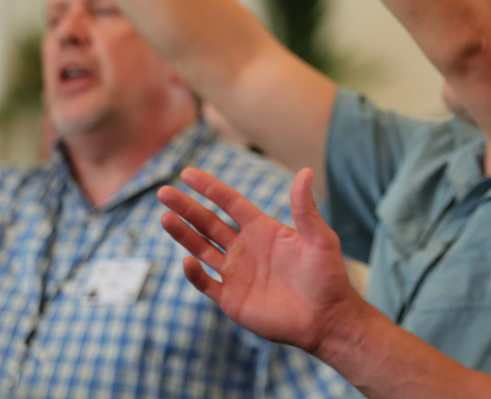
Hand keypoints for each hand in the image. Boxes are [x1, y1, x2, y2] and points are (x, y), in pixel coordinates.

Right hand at [158, 167, 360, 355]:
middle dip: (186, 207)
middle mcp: (245, 248)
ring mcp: (236, 273)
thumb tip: (305, 171)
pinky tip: (188, 260)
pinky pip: (206, 284)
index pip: (230, 202)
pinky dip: (195, 274)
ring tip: (164, 217)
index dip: (209, 188)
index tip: (187, 173)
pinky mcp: (231, 299)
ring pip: (201, 248)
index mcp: (263, 229)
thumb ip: (305, 208)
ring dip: (182, 234)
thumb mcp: (319, 238)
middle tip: (163, 192)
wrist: (326, 318)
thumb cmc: (327, 276)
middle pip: (208, 222)